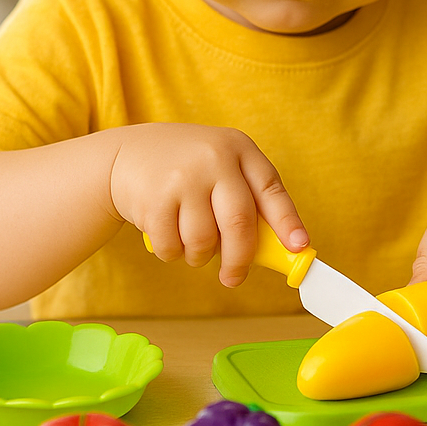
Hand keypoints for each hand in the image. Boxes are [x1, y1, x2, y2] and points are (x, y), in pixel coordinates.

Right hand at [108, 123, 306, 286]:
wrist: (127, 155)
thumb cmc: (187, 169)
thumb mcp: (220, 165)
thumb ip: (246, 197)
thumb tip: (280, 249)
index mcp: (239, 148)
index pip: (271, 189)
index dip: (288, 221)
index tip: (299, 247)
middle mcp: (214, 158)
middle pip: (239, 223)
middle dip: (239, 259)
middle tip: (234, 277)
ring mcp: (183, 177)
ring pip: (204, 242)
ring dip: (200, 256)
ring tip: (192, 242)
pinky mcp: (154, 199)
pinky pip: (173, 247)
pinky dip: (173, 253)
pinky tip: (168, 234)